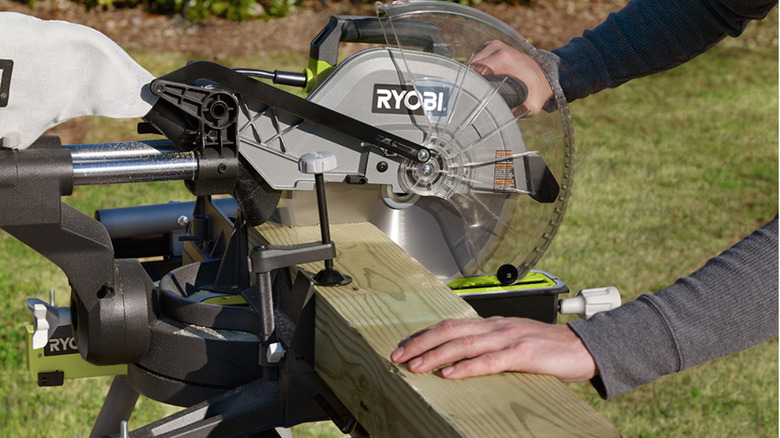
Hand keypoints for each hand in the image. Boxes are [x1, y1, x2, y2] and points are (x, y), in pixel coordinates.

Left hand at [390, 316, 597, 381]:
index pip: (451, 324)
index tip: (403, 346)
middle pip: (450, 330)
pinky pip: (489, 360)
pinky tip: (450, 374)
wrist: (583, 348)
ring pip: (464, 344)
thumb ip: (490, 348)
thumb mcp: (513, 343)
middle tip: (398, 356)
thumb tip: (460, 361)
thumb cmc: (548, 349)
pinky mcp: (522, 353)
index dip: (425, 335)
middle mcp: (496, 326)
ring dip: (436, 356)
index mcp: (492, 323)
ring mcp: (509, 338)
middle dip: (421, 343)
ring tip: (415, 366)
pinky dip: (467, 367)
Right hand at [470, 40, 553, 116]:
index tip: (471, 98)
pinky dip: (475, 70)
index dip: (470, 85)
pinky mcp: (489, 46)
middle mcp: (496, 47)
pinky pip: (474, 59)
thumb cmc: (537, 91)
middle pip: (470, 66)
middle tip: (473, 97)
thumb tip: (497, 120)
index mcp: (503, 58)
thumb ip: (515, 113)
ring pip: (470, 62)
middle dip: (470, 82)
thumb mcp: (530, 106)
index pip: (474, 70)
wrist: (545, 75)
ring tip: (477, 89)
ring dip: (471, 76)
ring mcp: (492, 45)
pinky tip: (480, 80)